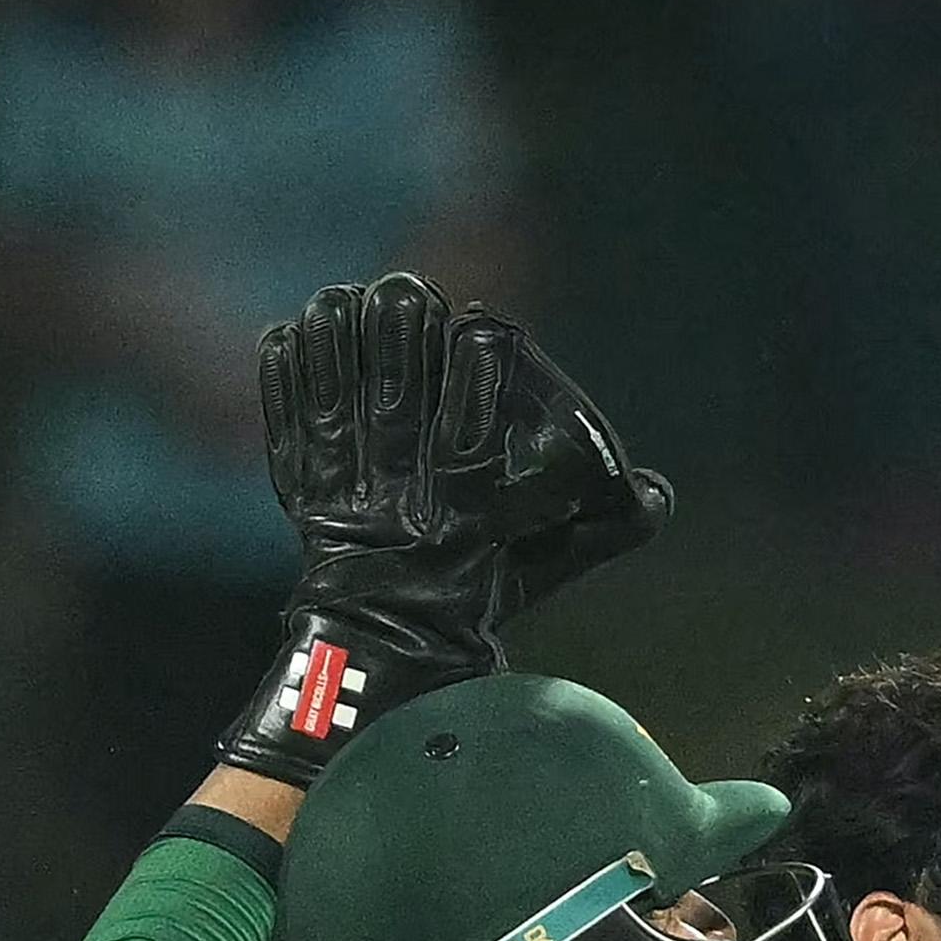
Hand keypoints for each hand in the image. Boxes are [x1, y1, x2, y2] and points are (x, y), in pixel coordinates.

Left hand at [216, 279, 670, 786]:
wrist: (392, 648)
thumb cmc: (482, 590)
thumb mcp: (548, 563)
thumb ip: (605, 526)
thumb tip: (658, 493)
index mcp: (472, 513)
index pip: (477, 420)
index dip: (478, 361)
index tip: (484, 326)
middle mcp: (405, 499)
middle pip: (395, 394)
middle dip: (401, 331)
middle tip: (410, 291)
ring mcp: (346, 495)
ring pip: (335, 399)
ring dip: (337, 341)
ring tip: (346, 300)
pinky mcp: (301, 491)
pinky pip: (282, 424)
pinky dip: (285, 376)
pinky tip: (292, 332)